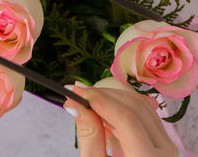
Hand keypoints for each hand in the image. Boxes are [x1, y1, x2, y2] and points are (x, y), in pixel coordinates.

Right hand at [63, 85, 177, 156]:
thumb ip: (89, 136)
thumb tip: (76, 105)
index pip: (126, 119)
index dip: (99, 100)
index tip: (76, 92)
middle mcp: (165, 153)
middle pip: (136, 108)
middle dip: (104, 95)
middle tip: (78, 94)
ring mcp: (166, 148)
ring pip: (143, 107)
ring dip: (113, 99)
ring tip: (88, 101)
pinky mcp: (162, 144)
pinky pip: (146, 116)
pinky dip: (123, 108)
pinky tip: (104, 110)